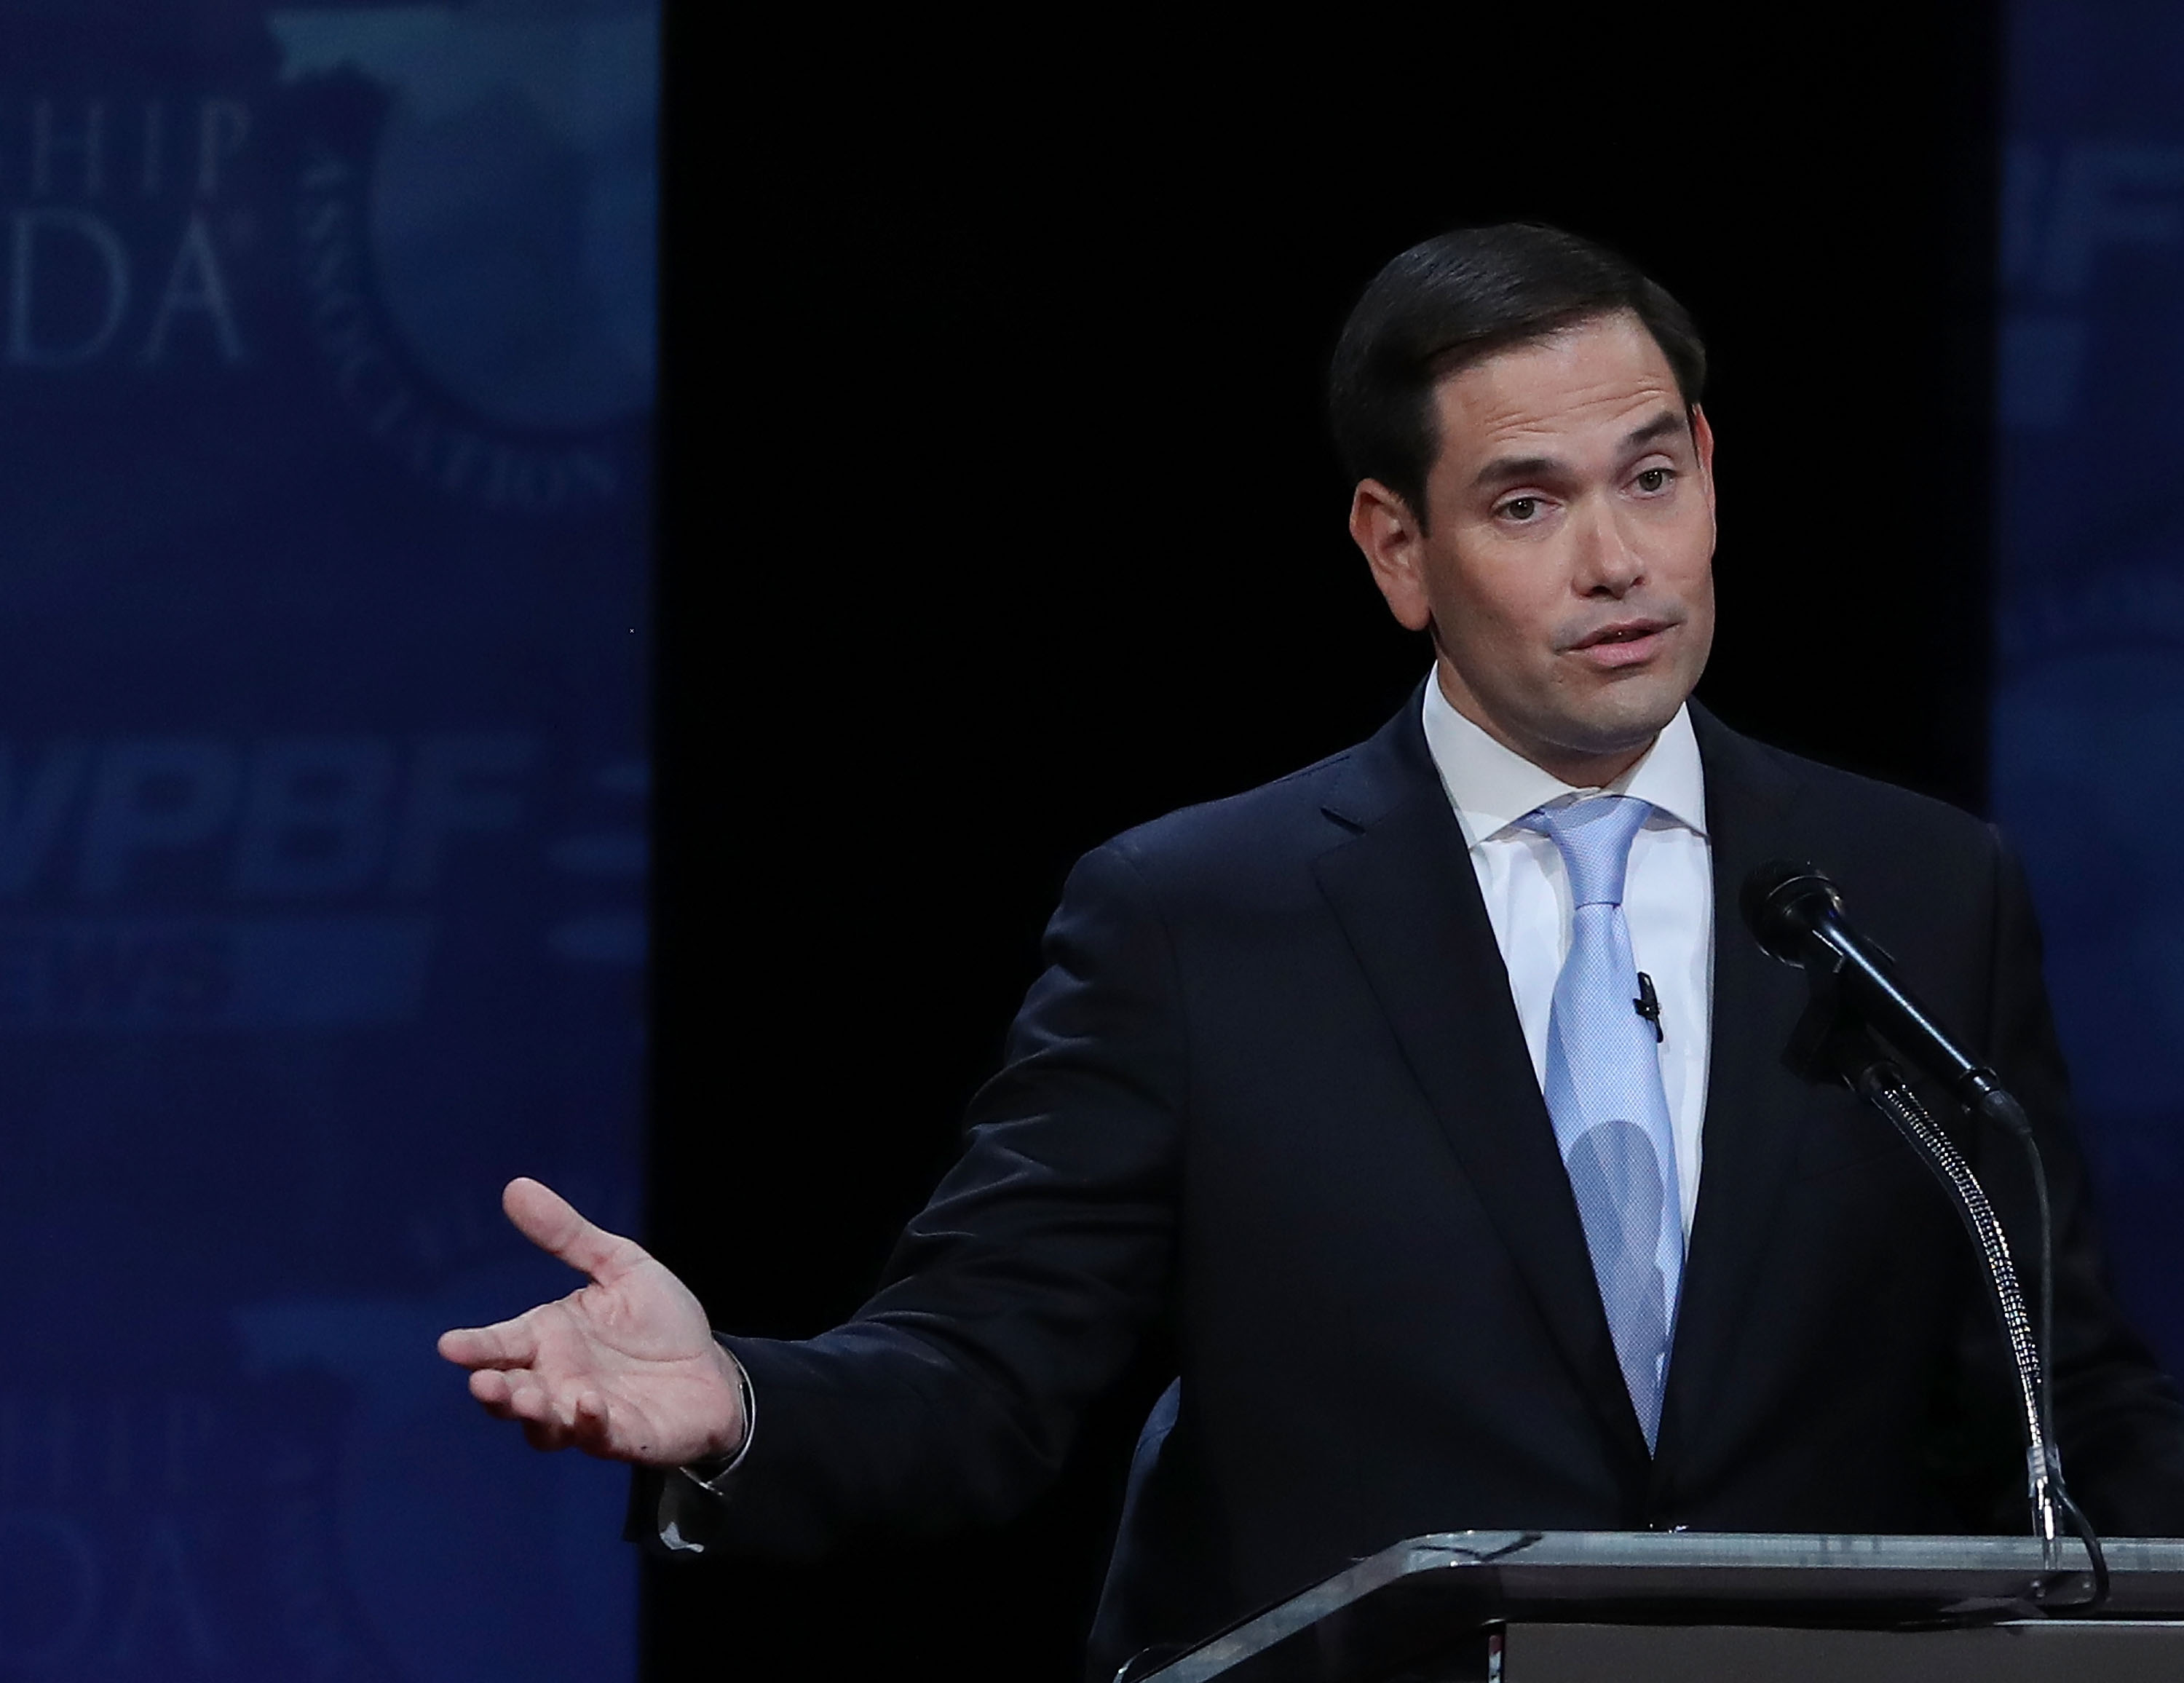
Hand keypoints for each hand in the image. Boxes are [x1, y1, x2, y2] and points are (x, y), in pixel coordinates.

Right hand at [437, 1177, 746, 1464]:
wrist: (713, 1370)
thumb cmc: (661, 1322)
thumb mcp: (620, 1266)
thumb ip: (568, 1235)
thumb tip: (516, 1186)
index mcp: (548, 1339)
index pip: (500, 1344)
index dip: (475, 1346)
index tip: (450, 1345)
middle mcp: (557, 1381)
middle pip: (511, 1393)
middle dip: (495, 1390)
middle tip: (483, 1381)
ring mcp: (586, 1415)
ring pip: (544, 1425)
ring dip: (532, 1414)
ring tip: (528, 1397)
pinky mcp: (623, 1437)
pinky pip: (599, 1438)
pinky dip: (590, 1426)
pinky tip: (589, 1407)